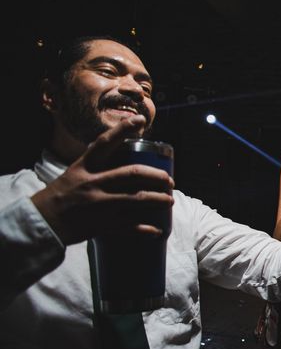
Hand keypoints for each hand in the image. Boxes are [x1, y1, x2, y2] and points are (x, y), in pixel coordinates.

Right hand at [31, 116, 174, 244]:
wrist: (42, 223)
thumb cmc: (60, 196)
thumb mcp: (74, 173)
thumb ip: (96, 166)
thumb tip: (121, 159)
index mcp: (84, 167)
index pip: (105, 143)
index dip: (123, 129)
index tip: (140, 120)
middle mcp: (93, 183)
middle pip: (133, 173)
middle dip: (156, 175)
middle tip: (169, 179)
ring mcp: (98, 204)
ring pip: (137, 199)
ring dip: (158, 199)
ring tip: (169, 200)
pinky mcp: (101, 224)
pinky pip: (129, 226)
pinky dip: (146, 228)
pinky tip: (158, 229)